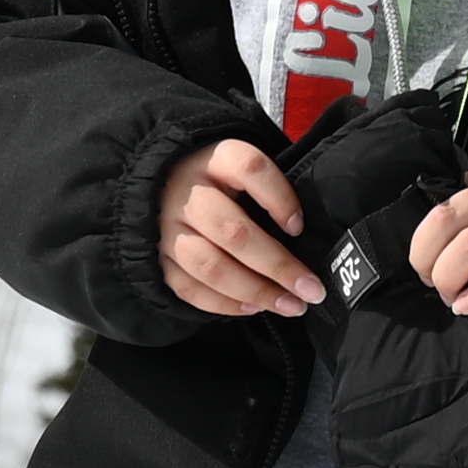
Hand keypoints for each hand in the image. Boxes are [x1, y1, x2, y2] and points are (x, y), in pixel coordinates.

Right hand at [157, 137, 315, 317]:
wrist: (160, 185)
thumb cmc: (217, 180)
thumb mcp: (240, 169)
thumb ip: (269, 191)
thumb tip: (306, 237)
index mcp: (213, 160)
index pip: (249, 169)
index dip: (279, 198)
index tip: (299, 226)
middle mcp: (186, 192)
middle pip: (234, 231)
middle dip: (278, 266)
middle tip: (311, 289)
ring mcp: (167, 228)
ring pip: (211, 266)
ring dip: (256, 291)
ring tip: (289, 304)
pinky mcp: (157, 258)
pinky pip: (190, 288)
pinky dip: (225, 304)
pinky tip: (254, 307)